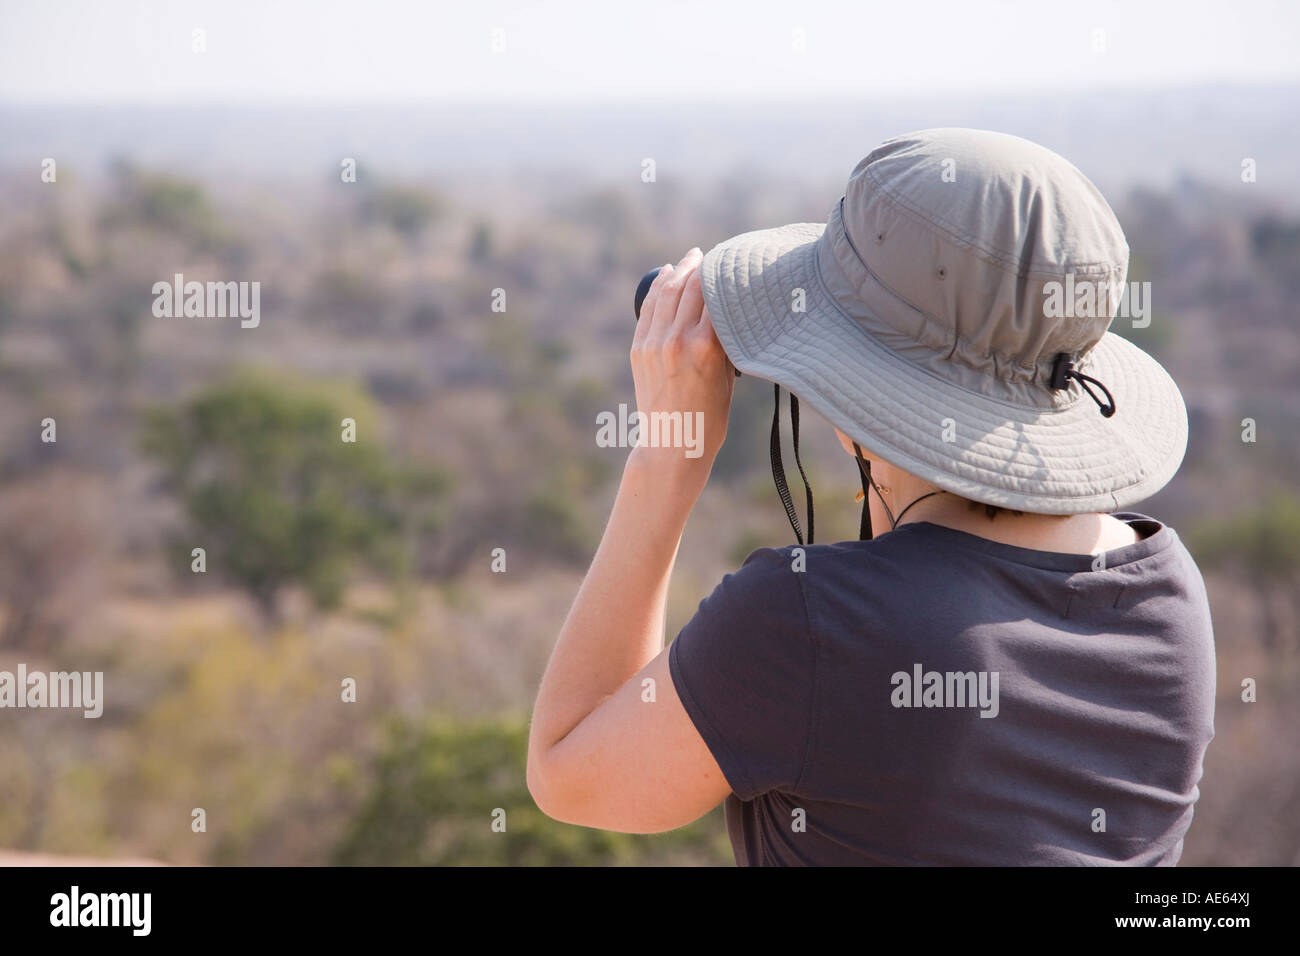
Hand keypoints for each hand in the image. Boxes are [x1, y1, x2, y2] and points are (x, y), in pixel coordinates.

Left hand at [629, 248, 735, 480]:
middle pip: (690, 287)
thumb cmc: (710, 419)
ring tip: (691, 258)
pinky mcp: (639, 350)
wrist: (673, 447)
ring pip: (667, 292)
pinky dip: (659, 288)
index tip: (732, 264)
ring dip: (679, 271)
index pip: (715, 295)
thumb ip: (725, 342)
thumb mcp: (729, 377)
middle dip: (702, 266)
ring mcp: (654, 344)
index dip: (723, 275)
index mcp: (707, 347)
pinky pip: (649, 309)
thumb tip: (728, 311)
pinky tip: (667, 274)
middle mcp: (678, 340)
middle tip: (712, 255)